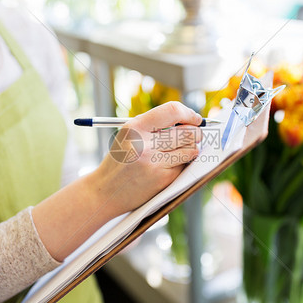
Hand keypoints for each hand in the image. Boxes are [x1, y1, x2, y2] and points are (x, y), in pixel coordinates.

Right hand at [91, 101, 202, 217]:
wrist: (105, 191)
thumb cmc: (121, 160)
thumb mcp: (130, 135)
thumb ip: (155, 125)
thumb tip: (190, 120)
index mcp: (135, 127)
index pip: (172, 111)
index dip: (189, 114)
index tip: (196, 119)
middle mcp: (144, 144)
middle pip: (187, 132)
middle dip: (196, 133)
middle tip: (195, 135)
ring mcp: (154, 163)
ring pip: (191, 149)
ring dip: (191, 149)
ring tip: (182, 150)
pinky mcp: (162, 179)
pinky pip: (184, 166)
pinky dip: (183, 164)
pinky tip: (170, 165)